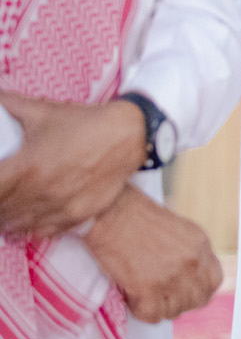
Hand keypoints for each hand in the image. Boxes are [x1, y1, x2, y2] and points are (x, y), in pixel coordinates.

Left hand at [0, 95, 146, 237]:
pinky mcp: (77, 215)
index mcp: (27, 168)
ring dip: (7, 219)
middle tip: (1, 193)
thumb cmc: (86, 123)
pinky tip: (25, 222)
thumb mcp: (44, 111)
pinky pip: (44, 232)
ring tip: (5, 211)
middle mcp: (41, 192)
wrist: (128, 135)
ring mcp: (60, 207)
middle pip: (2, 210)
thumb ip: (10, 106)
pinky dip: (30, 229)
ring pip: (19, 225)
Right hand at [80, 186, 221, 322]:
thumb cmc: (136, 217)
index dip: (198, 290)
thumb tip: (187, 278)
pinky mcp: (148, 288)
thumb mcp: (177, 230)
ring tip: (143, 294)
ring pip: (175, 310)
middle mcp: (192, 262)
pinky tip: (132, 296)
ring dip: (159, 307)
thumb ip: (188, 253)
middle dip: (180, 302)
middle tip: (160, 297)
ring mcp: (172, 277)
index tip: (184, 291)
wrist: (111, 212)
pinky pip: (152, 315)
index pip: (214, 281)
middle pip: (198, 299)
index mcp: (201, 245)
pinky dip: (140, 310)